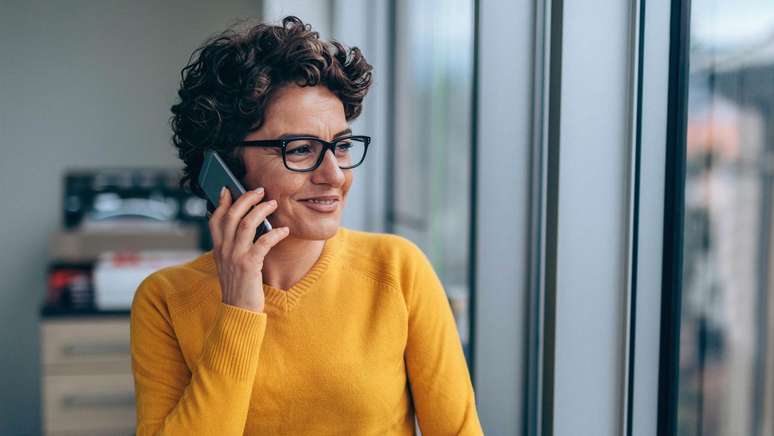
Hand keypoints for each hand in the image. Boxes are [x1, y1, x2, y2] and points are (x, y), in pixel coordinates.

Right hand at [208, 186, 289, 311]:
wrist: (238, 310)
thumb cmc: (239, 285)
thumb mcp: (230, 263)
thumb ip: (232, 245)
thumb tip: (245, 224)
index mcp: (218, 248)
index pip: (215, 218)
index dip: (222, 201)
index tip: (229, 187)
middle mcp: (224, 249)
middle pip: (232, 215)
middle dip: (247, 198)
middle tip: (261, 190)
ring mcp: (235, 257)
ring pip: (246, 224)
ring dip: (262, 210)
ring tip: (274, 203)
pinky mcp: (249, 266)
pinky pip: (263, 243)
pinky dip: (275, 233)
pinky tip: (285, 230)